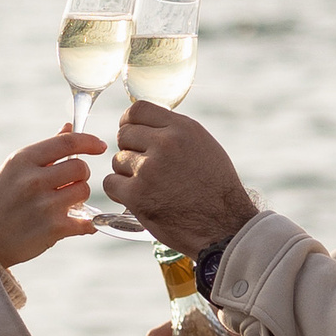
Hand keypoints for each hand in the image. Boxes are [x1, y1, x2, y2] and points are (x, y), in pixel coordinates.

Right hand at [0, 125, 104, 267]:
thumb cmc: (2, 198)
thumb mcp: (15, 167)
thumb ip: (45, 148)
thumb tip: (69, 127)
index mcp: (23, 160)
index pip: (67, 142)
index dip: (89, 141)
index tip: (99, 146)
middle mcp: (33, 180)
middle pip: (80, 168)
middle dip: (80, 174)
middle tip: (69, 183)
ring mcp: (43, 205)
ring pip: (84, 191)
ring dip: (79, 197)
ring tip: (65, 202)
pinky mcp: (53, 229)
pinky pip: (87, 221)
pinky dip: (88, 223)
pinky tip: (82, 222)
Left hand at [101, 101, 258, 256]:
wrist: (224, 226)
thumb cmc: (217, 189)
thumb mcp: (204, 147)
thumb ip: (176, 132)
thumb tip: (147, 127)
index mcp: (183, 129)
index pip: (138, 109)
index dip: (129, 121)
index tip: (131, 133)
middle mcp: (165, 144)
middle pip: (124, 134)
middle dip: (130, 150)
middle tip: (143, 167)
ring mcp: (149, 169)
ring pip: (117, 160)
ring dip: (126, 173)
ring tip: (149, 186)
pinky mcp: (137, 195)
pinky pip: (111, 183)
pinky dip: (119, 192)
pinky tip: (136, 198)